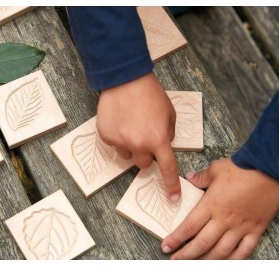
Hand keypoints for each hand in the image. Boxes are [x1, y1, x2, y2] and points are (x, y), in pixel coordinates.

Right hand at [97, 72, 180, 200]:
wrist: (125, 79)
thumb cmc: (150, 94)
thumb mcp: (169, 114)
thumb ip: (167, 134)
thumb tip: (162, 146)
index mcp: (158, 139)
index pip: (167, 168)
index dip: (170, 185)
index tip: (172, 198)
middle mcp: (138, 144)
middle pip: (143, 164)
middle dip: (145, 154)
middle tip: (144, 137)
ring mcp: (120, 141)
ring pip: (127, 155)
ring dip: (130, 146)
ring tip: (130, 124)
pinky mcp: (106, 135)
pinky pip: (113, 144)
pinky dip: (117, 136)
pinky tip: (120, 120)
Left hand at [161, 158, 278, 258]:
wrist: (270, 169)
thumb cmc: (243, 168)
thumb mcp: (216, 169)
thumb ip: (201, 177)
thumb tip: (190, 178)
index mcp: (211, 205)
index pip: (189, 227)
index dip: (176, 239)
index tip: (166, 246)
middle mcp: (224, 220)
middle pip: (202, 244)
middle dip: (186, 255)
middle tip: (175, 260)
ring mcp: (241, 227)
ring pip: (221, 251)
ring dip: (206, 260)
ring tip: (195, 264)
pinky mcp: (255, 229)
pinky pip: (244, 251)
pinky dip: (233, 260)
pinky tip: (224, 263)